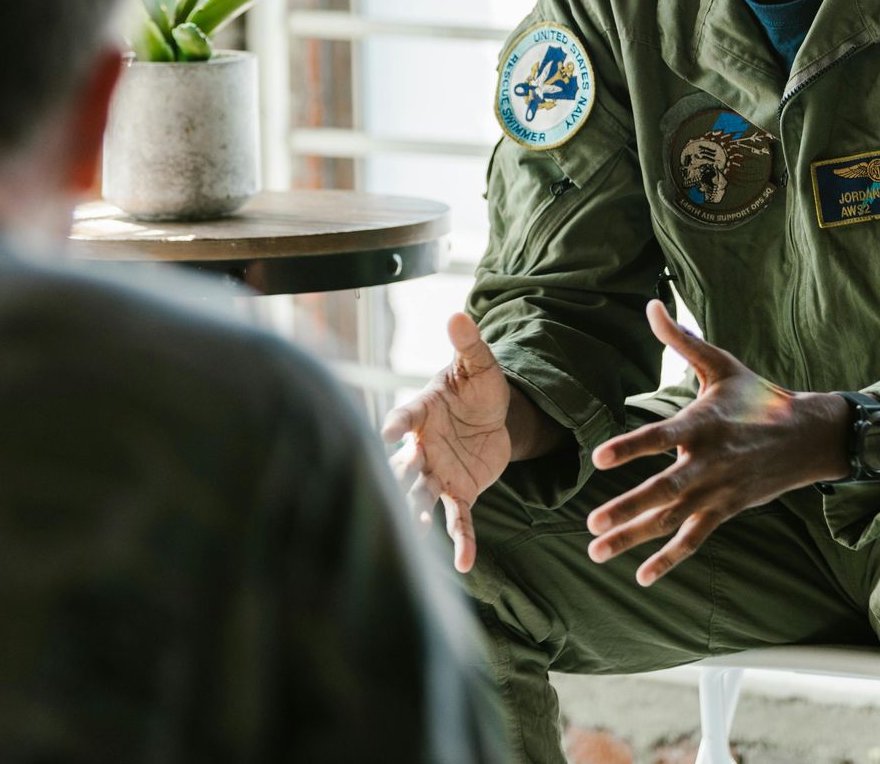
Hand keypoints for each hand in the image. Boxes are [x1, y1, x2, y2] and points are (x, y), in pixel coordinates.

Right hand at [382, 313, 512, 573]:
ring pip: (422, 493)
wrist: (494, 417)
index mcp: (423, 410)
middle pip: (405, 462)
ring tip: (414, 528)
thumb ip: (469, 344)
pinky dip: (461, 541)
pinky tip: (465, 564)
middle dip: (398, 475)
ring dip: (416, 509)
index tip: (386, 431)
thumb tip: (459, 314)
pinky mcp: (459, 493)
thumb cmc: (478, 387)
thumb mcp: (480, 365)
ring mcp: (438, 472)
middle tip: (389, 488)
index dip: (396, 423)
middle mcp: (423, 445)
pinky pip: (457, 519)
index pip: (405, 415)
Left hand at [585, 300, 848, 586]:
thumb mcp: (721, 366)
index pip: (660, 438)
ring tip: (596, 550)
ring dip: (634, 538)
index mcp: (703, 425)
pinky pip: (694, 540)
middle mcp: (708, 463)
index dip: (631, 447)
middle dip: (626, 508)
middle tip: (591, 524)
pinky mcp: (725, 511)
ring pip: (671, 521)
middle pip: (662, 490)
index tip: (599, 458)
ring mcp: (717, 492)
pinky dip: (669, 559)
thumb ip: (681, 340)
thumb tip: (651, 305)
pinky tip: (641, 576)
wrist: (809, 437)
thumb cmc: (758, 397)